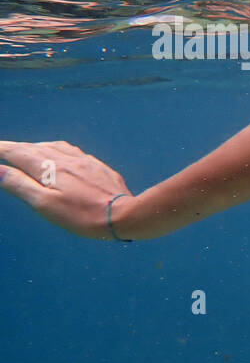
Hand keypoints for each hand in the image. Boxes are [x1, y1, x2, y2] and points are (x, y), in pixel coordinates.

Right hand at [0, 140, 133, 238]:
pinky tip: (62, 156)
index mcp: (49, 168)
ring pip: (55, 147)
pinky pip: (73, 152)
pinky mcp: (98, 167)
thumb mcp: (44, 204)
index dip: (2, 149)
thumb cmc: (82, 215)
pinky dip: (58, 150)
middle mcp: (66, 159)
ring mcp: (85, 161)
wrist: (124, 215)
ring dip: (37, 147)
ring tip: (28, 150)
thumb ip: (20, 185)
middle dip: (16, 147)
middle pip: (35, 148)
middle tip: (3, 148)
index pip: (19, 153)